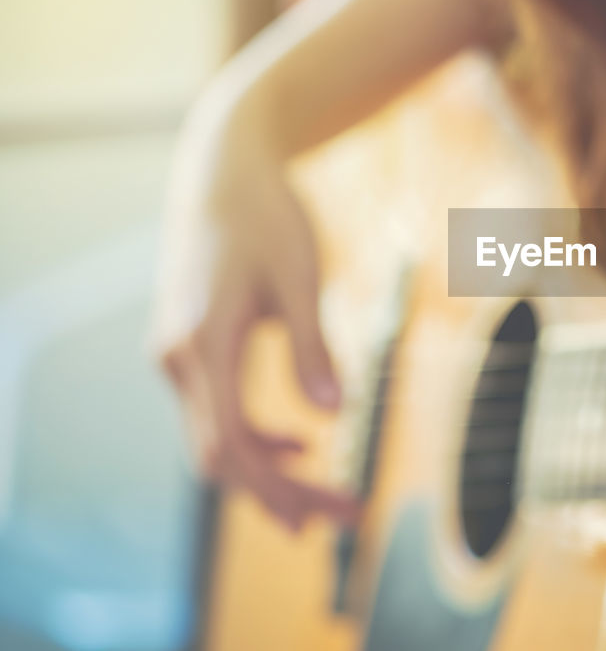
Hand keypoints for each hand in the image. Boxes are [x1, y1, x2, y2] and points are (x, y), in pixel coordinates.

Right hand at [150, 96, 358, 530]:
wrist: (222, 172)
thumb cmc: (267, 217)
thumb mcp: (299, 278)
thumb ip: (313, 346)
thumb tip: (334, 415)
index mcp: (202, 345)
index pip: (231, 446)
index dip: (279, 490)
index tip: (332, 514)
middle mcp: (177, 360)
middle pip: (222, 457)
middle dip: (282, 494)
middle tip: (346, 516)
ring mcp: (177, 357)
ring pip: (217, 440)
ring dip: (269, 473)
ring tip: (326, 498)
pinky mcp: (189, 349)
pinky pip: (216, 414)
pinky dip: (255, 438)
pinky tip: (299, 442)